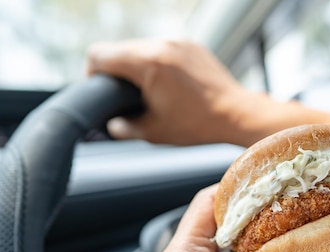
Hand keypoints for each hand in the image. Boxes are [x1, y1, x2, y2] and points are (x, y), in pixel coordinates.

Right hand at [86, 39, 267, 145]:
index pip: (99, 54)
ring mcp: (179, 42)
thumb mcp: (154, 132)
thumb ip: (124, 128)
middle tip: (125, 96)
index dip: (92, 73)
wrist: (237, 114)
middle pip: (120, 48)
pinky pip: (163, 48)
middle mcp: (162, 45)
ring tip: (148, 90)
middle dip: (116, 71)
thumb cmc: (198, 124)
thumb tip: (111, 125)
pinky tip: (167, 84)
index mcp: (148, 63)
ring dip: (138, 65)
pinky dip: (158, 62)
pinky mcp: (191, 45)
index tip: (101, 89)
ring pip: (142, 46)